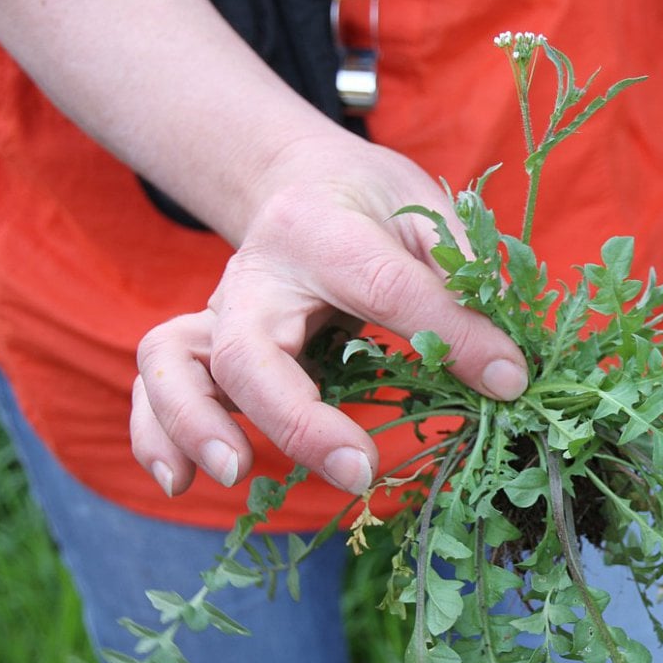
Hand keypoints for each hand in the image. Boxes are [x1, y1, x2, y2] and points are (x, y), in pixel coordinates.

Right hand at [130, 138, 529, 496]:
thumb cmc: (372, 204)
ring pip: (172, 362)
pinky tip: (179, 483)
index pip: (384, 288)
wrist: (300, 180)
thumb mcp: (427, 212)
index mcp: (322, 230)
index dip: (452, 337)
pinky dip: (154, 435)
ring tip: (236, 474)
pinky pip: (155, 388)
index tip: (507, 381)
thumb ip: (462, 279)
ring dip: (195, 423)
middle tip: (358, 470)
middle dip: (296, 420)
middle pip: (248, 349)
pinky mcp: (203, 345)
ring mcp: (220, 313)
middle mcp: (256, 274)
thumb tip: (508, 371)